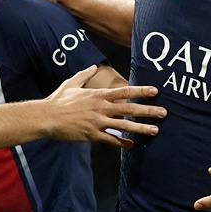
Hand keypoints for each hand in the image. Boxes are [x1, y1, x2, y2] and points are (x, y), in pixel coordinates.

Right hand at [44, 66, 163, 146]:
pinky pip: (110, 139)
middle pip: (129, 108)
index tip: (155, 91)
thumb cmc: (58, 100)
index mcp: (98, 95)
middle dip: (148, 111)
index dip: (140, 91)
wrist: (46, 117)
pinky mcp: (92, 135)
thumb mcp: (71, 83)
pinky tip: (131, 145)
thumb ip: (84, 75)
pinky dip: (122, 142)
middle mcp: (101, 108)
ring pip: (124, 125)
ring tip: (155, 130)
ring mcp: (97, 122)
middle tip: (164, 113)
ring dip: (140, 128)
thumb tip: (93, 66)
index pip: (124, 91)